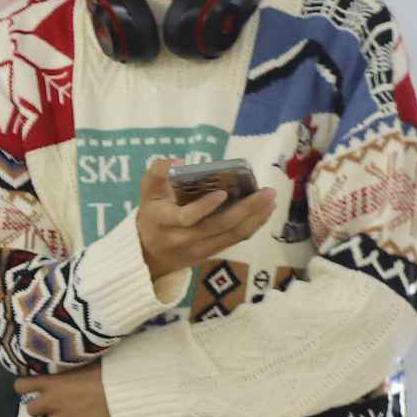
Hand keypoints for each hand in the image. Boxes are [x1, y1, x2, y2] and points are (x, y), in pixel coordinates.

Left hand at [16, 365, 115, 416]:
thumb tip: (69, 355)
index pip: (22, 385)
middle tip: (44, 410)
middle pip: (30, 409)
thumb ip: (72, 363)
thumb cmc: (111, 371)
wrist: (128, 390)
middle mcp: (55, 402)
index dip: (23, 387)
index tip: (27, 389)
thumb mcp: (87, 361)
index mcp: (54, 382)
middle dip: (36, 410)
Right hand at [134, 158, 279, 280]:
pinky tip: (264, 211)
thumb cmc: (152, 213)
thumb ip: (158, 171)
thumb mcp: (146, 190)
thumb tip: (181, 162)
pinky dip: (252, 226)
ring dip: (254, 218)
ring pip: (231, 235)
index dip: (204, 207)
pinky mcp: (210, 253)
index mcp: (164, 221)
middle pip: (218, 226)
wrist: (149, 254)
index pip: (186, 218)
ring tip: (270, 199)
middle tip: (266, 192)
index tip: (222, 193)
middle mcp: (182, 238)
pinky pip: (234, 240)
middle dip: (245, 210)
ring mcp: (198, 249)